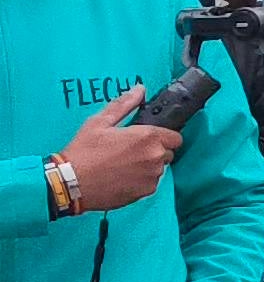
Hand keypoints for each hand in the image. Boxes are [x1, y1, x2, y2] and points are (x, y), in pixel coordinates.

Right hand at [52, 90, 179, 213]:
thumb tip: (140, 89)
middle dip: (154, 150)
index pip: (175, 137)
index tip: (147, 138)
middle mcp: (155, 157)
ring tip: (122, 165)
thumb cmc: (84, 151)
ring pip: (159, 168)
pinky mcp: (145, 192)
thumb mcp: (99, 122)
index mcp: (148, 137)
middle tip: (130, 151)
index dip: (163, 136)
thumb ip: (124, 105)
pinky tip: (121, 177)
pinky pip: (150, 183)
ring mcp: (152, 176)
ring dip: (148, 166)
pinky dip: (141, 181)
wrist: (70, 182)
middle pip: (168, 152)